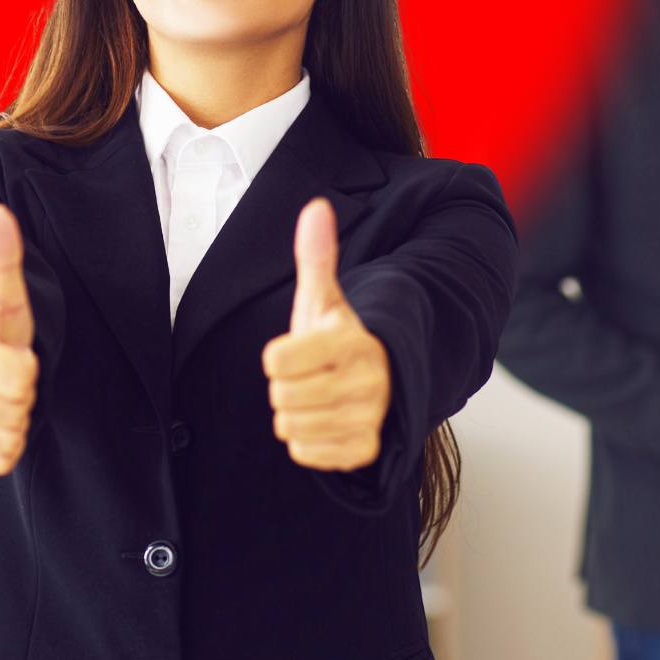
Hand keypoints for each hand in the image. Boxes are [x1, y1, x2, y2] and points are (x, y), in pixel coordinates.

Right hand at [0, 203, 38, 475]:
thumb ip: (3, 260)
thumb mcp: (8, 296)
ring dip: (16, 419)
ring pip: (8, 437)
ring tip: (3, 395)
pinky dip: (6, 445)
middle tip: (11, 376)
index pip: (19, 377)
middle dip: (24, 393)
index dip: (29, 367)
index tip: (17, 353)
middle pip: (16, 408)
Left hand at [262, 198, 390, 470]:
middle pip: (281, 395)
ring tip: (317, 395)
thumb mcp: (324, 298)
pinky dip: (306, 440)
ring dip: (294, 413)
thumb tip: (316, 206)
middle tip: (309, 374)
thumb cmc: (338, 336)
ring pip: (290, 426)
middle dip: (285, 385)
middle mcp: (368, 382)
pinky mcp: (365, 450)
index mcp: (353, 342)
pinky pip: (305, 453)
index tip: (294, 349)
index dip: (277, 356)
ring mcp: (369, 419)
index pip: (278, 360)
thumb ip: (316, 256)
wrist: (381, 380)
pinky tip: (325, 420)